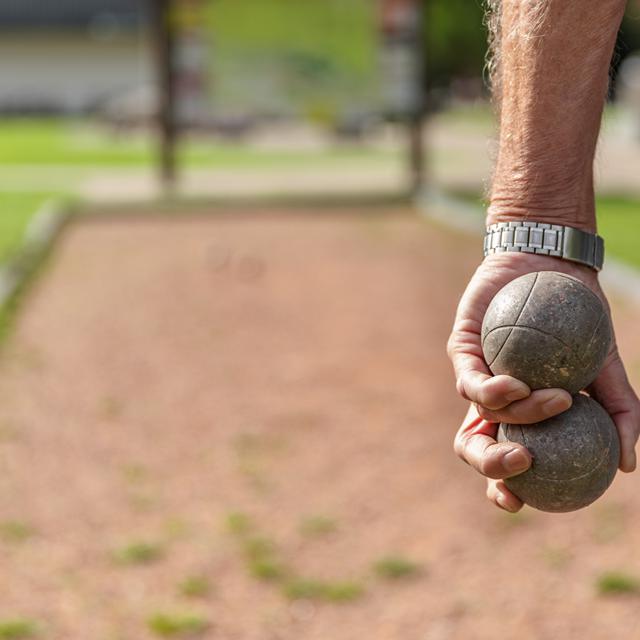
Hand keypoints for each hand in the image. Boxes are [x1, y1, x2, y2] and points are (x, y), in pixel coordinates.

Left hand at [448, 251, 639, 511]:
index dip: (502, 490)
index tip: (519, 503)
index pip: (504, 463)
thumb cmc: (579, 323)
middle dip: (492, 467)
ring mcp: (475, 376)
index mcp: (520, 419)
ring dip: (519, 415)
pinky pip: (469, 378)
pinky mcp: (461, 350)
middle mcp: (492, 403)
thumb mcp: (605, 369)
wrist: (556, 273)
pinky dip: (492, 388)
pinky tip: (516, 384)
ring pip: (476, 414)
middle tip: (524, 464)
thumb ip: (619, 414)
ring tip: (553, 399)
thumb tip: (628, 466)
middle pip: (475, 448)